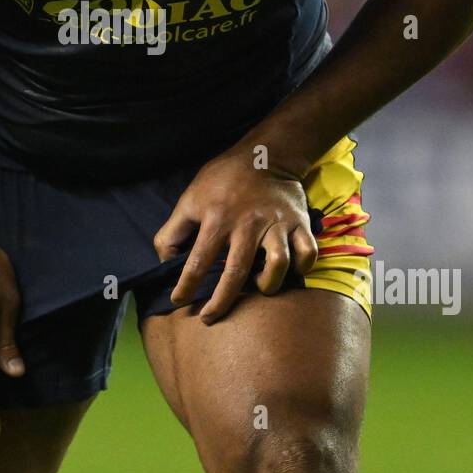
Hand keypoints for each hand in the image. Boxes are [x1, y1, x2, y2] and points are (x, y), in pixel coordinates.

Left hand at [153, 147, 318, 322]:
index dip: (185, 287)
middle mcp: (248, 224)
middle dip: (221, 301)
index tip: (178, 301)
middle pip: (236, 272)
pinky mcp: (298, 223)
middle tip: (209, 317)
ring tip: (256, 289)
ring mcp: (276, 224)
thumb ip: (172, 231)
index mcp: (217, 218)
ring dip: (267, 284)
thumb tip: (164, 262)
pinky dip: (302, 268)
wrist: (263, 154)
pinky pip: (308, 253)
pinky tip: (288, 273)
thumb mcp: (189, 198)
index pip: (197, 262)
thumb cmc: (221, 180)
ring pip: (278, 265)